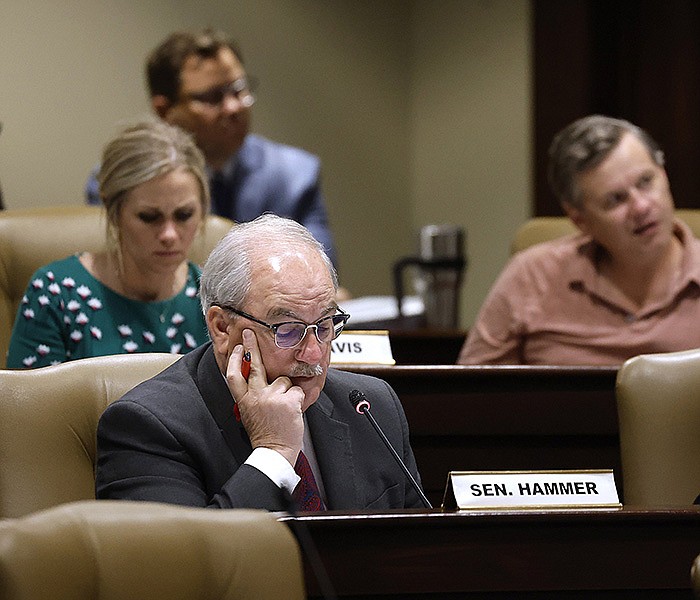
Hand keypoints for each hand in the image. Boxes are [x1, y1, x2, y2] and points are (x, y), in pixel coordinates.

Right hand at [225, 329, 304, 465]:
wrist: (274, 451)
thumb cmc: (266, 432)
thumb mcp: (251, 413)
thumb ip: (252, 396)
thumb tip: (256, 379)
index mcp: (244, 400)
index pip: (234, 375)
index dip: (235, 359)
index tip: (237, 347)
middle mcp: (256, 396)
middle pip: (254, 366)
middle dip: (251, 346)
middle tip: (250, 332)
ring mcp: (271, 397)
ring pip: (284, 379)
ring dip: (287, 390)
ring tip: (284, 409)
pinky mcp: (287, 400)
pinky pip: (297, 390)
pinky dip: (298, 399)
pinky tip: (292, 411)